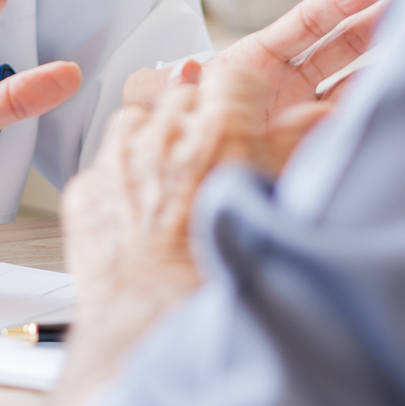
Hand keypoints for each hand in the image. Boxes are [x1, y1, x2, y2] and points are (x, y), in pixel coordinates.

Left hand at [41, 61, 271, 405]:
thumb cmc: (217, 281)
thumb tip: (318, 118)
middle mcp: (165, 134)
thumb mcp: (269, 205)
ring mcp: (119, 158)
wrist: (154, 329)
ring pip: (137, 119)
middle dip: (196, 117)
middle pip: (183, 94)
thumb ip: (289, 152)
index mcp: (219, 132)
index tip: (243, 112)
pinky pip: (105, 163)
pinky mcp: (86, 187)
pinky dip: (121, 178)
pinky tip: (139, 212)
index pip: (233, 75)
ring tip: (170, 181)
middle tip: (210, 157)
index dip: (241, 95)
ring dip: (153, 139)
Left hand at [122, 0, 391, 174]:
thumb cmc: (170, 135)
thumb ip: (161, 87)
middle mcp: (286, 84)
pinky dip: (370, 114)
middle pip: (340, 46)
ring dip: (382, 65)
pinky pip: (346, 128)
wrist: (181, 190)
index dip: (340, 1)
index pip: (307, 22)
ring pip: (352, 83)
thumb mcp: (157, 103)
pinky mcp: (311, 149)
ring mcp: (303, 116)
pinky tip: (396, 102)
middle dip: (373, 23)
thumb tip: (181, 71)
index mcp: (256, 59)